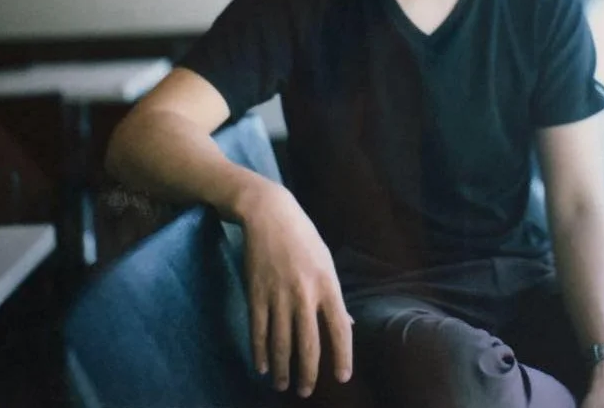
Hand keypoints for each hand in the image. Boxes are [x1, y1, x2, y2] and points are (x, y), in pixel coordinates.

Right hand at [237, 178, 351, 398]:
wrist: (269, 214)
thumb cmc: (303, 237)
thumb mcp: (326, 261)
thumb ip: (334, 296)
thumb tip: (347, 325)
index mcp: (328, 284)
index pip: (340, 329)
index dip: (343, 356)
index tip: (342, 377)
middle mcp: (305, 294)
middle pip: (308, 344)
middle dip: (308, 373)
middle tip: (306, 391)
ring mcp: (279, 295)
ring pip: (281, 343)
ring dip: (282, 369)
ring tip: (282, 385)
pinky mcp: (256, 294)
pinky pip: (259, 331)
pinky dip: (259, 352)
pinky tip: (261, 366)